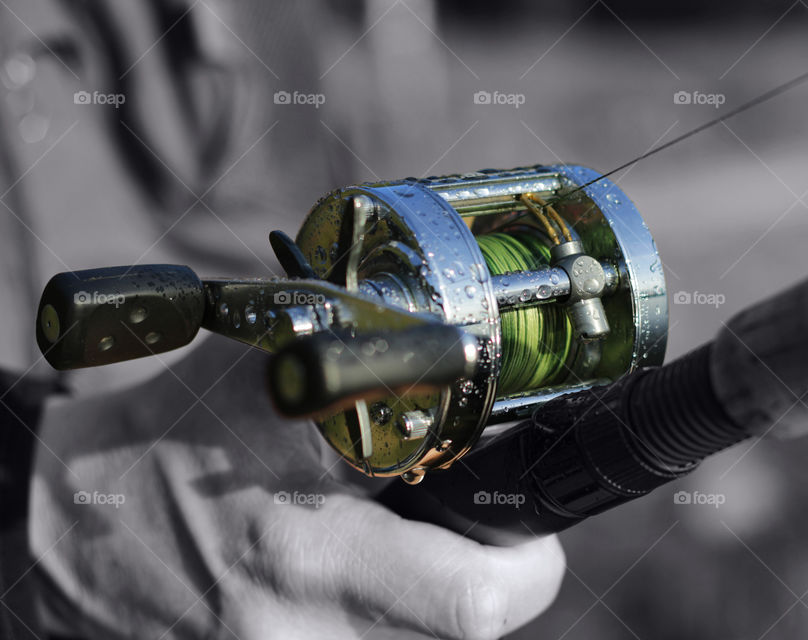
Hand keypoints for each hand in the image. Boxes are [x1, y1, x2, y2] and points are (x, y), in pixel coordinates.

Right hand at [29, 337, 564, 638]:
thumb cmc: (169, 438)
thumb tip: (458, 350)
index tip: (529, 533)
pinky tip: (346, 571)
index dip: (525, 568)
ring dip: (427, 595)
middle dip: (488, 581)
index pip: (471, 601)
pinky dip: (380, 616)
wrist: (68, 528)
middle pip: (460, 633)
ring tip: (390, 542)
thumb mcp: (267, 379)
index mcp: (306, 550)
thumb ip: (367, 364)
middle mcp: (299, 631)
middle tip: (470, 535)